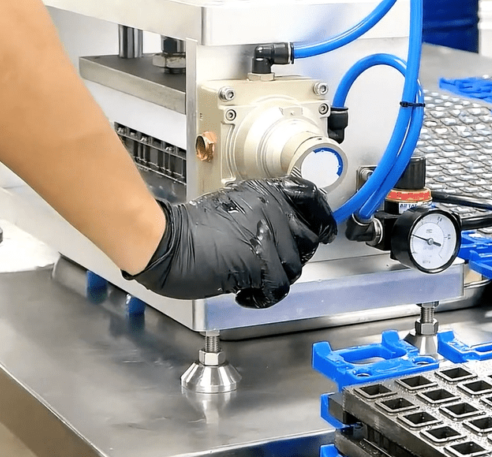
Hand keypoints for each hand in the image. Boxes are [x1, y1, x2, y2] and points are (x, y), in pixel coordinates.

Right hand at [126, 177, 337, 307]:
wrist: (166, 241)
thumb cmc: (189, 226)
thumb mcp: (232, 202)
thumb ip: (261, 209)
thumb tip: (280, 225)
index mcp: (268, 192)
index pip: (312, 197)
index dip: (323, 216)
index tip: (325, 229)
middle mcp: (274, 211)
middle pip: (309, 239)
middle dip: (294, 255)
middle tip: (271, 264)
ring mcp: (269, 237)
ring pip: (295, 267)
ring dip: (275, 278)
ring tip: (251, 279)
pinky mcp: (260, 265)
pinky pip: (278, 289)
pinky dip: (263, 298)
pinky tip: (245, 294)